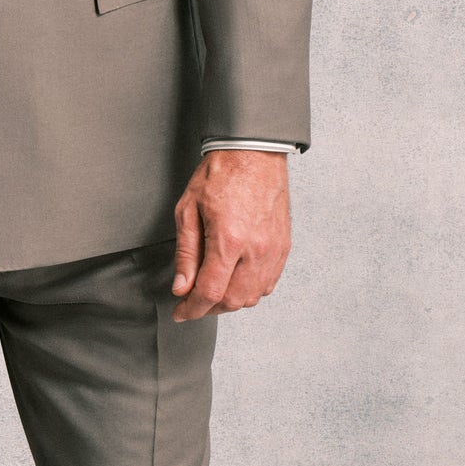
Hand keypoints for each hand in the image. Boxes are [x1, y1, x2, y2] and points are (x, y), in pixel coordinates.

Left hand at [170, 151, 290, 321]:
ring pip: (252, 297)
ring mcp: (273, 250)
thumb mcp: (188, 210)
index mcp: (229, 240)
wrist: (253, 153)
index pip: (209, 292)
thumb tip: (182, 286)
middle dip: (208, 308)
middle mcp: (256, 249)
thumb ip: (186, 254)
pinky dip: (250, 291)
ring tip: (213, 292)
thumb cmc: (220, 175)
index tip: (181, 312)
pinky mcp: (283, 247)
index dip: (192, 309)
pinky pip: (268, 283)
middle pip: (232, 301)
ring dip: (230, 302)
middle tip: (192, 302)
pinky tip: (236, 282)